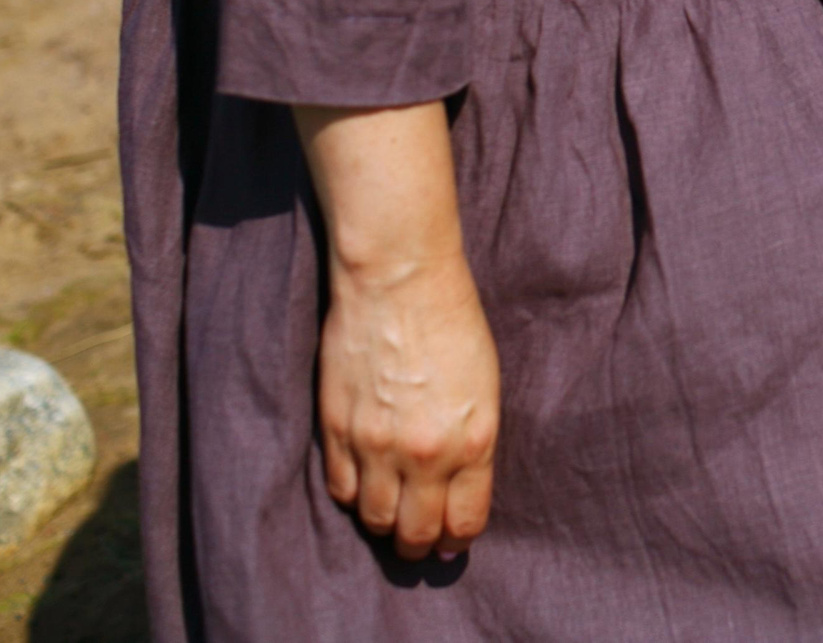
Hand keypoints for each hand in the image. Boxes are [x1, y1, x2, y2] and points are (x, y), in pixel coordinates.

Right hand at [316, 254, 500, 559]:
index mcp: (472, 442)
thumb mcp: (485, 388)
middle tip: (419, 541)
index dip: (457, 540)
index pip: (464, 522)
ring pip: (375, 518)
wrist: (399, 278)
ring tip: (390, 516)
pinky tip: (362, 485)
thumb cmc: (452, 322)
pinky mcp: (337, 428)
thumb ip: (472, 445)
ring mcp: (375, 444)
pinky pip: (340, 488)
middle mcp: (424, 453)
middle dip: (420, 544)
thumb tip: (458, 492)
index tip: (451, 541)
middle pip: (416, 532)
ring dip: (385, 524)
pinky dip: (352, 496)